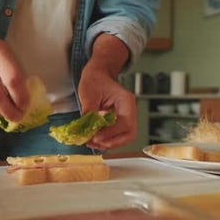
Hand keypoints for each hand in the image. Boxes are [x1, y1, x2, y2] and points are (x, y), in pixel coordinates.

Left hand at [78, 34, 135, 149]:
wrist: (97, 75)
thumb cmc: (95, 80)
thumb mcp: (89, 94)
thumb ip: (90, 112)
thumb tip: (89, 130)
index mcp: (126, 101)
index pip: (125, 123)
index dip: (111, 133)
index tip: (96, 136)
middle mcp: (129, 111)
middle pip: (129, 134)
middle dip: (113, 142)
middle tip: (95, 142)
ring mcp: (125, 117)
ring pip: (124, 137)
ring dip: (108, 143)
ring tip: (91, 142)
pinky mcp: (118, 122)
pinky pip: (116, 135)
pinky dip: (106, 140)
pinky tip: (93, 139)